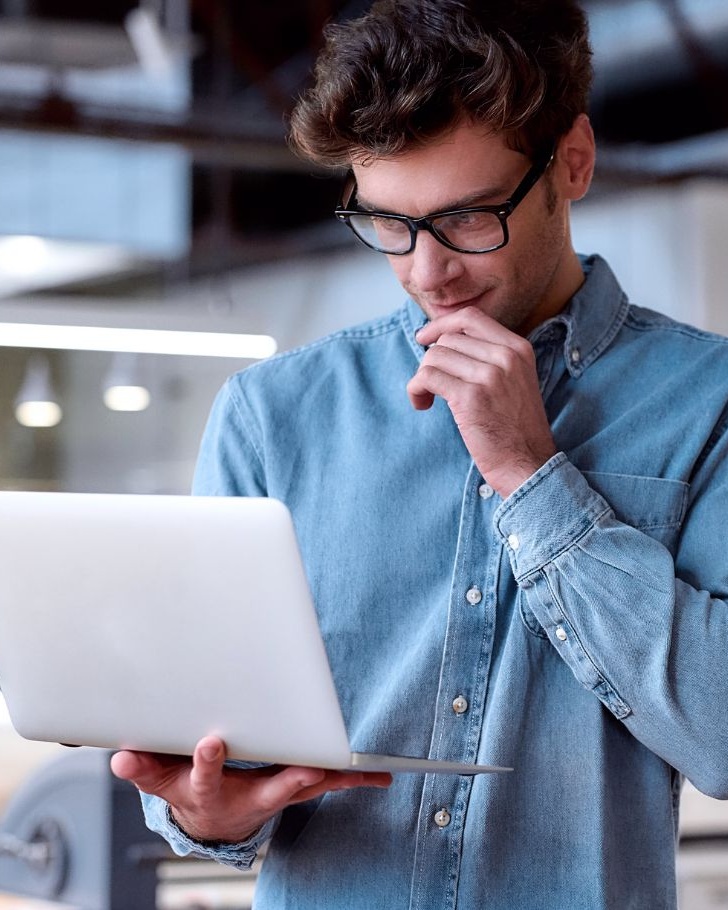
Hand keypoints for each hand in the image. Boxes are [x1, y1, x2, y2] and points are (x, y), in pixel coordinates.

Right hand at [110, 735, 391, 843]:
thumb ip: (144, 768)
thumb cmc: (190, 791)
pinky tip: (380, 775)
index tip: (209, 740)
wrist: (215, 818)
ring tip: (364, 769)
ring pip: (309, 783)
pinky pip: (326, 782)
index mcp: (210, 791)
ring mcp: (276, 793)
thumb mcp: (161, 781)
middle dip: (289, 776)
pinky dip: (351, 777)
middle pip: (271, 786)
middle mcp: (249, 795)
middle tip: (307, 768)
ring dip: (334, 776)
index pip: (204, 775)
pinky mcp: (296, 787)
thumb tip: (121, 758)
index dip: (206, 760)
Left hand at [408, 307, 555, 497]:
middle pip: (448, 339)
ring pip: (434, 356)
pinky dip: (416, 389)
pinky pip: (427, 377)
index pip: (471, 317)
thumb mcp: (514, 382)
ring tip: (428, 399)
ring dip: (421, 378)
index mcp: (518, 349)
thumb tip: (443, 341)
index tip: (425, 338)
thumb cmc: (515, 430)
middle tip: (431, 387)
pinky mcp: (470, 397)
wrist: (528, 465)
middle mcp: (506, 357)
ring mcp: (489, 375)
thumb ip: (488, 358)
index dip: (441, 324)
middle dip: (431, 361)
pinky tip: (422, 404)